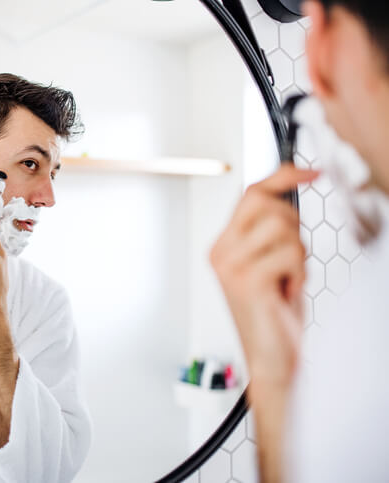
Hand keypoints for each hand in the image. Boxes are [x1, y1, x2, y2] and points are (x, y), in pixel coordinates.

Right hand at [210, 165, 319, 391]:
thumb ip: (273, 232)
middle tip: (292, 256)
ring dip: (298, 255)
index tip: (311, 173)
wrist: (270, 357)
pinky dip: (299, 273)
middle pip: (264, 202)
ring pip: (282, 228)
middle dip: (292, 223)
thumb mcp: (272, 264)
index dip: (283, 176)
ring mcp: (231, 266)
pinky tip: (287, 291)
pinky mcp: (247, 281)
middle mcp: (222, 252)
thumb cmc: (273, 313)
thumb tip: (292, 193)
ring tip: (288, 279)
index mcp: (224, 245)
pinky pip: (289, 254)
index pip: (250, 194)